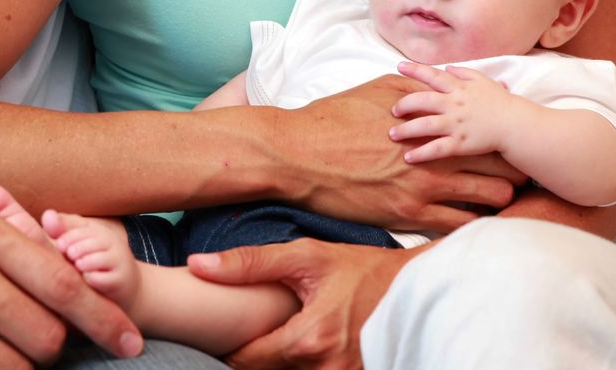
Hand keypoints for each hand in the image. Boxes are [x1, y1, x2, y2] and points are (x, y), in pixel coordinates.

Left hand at [188, 239, 427, 368]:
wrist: (418, 288)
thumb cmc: (363, 270)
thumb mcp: (306, 256)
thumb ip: (249, 263)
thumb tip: (197, 265)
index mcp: (308, 340)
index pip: (244, 361)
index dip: (226, 346)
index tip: (219, 331)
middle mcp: (325, 369)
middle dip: (250, 356)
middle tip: (242, 332)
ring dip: (275, 363)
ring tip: (271, 338)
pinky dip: (298, 366)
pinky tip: (297, 346)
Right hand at [282, 74, 526, 232]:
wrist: (299, 154)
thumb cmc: (335, 118)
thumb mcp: (379, 88)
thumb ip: (419, 86)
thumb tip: (444, 81)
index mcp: (434, 125)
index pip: (493, 136)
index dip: (509, 143)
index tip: (510, 146)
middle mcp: (437, 158)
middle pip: (502, 170)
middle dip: (513, 174)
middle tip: (514, 177)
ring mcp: (424, 189)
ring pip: (489, 201)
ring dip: (496, 201)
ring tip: (492, 201)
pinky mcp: (406, 216)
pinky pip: (457, 228)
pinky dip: (469, 225)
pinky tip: (466, 220)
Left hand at [390, 62, 518, 162]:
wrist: (516, 125)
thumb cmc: (501, 103)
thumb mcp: (484, 82)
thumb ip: (465, 73)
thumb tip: (447, 68)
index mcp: (459, 88)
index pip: (434, 75)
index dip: (415, 69)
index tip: (399, 65)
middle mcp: (454, 104)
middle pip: (422, 100)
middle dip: (404, 104)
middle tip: (393, 110)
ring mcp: (456, 124)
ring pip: (425, 125)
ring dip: (406, 130)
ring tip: (392, 134)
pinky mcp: (460, 143)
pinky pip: (437, 149)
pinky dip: (421, 153)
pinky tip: (408, 157)